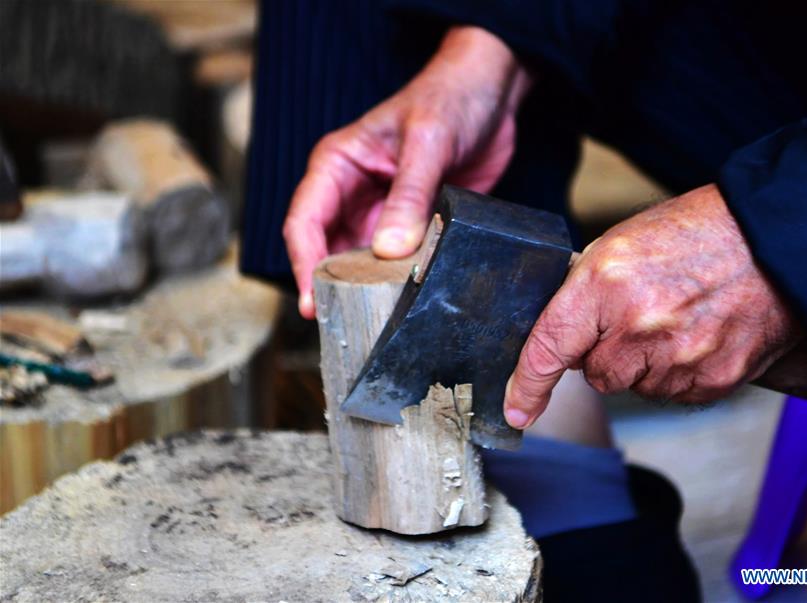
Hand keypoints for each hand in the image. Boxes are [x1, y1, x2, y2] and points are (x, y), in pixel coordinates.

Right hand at [283, 26, 531, 317]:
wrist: (493, 94)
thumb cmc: (451, 99)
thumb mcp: (428, 142)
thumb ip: (408, 195)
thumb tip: (387, 250)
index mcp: (338, 165)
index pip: (304, 222)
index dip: (304, 265)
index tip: (314, 304)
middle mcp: (352, 193)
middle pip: (326, 249)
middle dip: (332, 287)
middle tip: (344, 327)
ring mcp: (381, 212)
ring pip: (360, 261)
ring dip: (367, 289)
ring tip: (373, 324)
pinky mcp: (412, 225)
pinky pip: (397, 261)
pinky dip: (399, 282)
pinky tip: (408, 303)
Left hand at [503, 184, 802, 428]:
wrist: (774, 240)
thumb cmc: (696, 234)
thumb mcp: (621, 244)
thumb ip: (586, 293)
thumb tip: (564, 337)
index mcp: (605, 283)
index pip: (549, 346)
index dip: (528, 384)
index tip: (516, 410)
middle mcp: (637, 325)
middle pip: (596, 374)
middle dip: (609, 352)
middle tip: (642, 314)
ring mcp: (677, 358)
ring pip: (636, 385)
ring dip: (647, 363)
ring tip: (679, 317)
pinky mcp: (712, 380)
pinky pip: (674, 393)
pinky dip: (680, 372)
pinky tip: (699, 334)